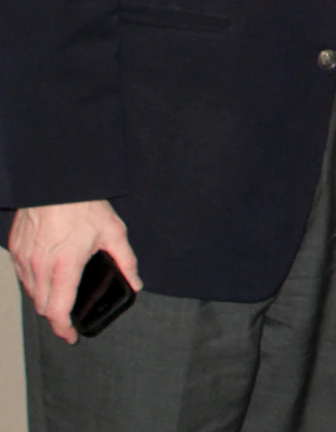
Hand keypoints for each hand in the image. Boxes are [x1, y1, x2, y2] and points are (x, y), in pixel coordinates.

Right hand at [9, 200, 140, 343]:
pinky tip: (48, 274)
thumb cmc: (84, 206)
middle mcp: (40, 266)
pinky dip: (34, 282)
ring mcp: (25, 258)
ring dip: (44, 299)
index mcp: (65, 266)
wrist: (56, 182)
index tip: (71, 336)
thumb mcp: (114, 232)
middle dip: (56, 315)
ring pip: (31, 292)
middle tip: (70, 316)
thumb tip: (135, 284)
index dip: (63, 329)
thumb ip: (125, 262)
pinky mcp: (16, 249)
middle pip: (42, 306)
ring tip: (62, 295)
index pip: (57, 311)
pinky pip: (23, 275)